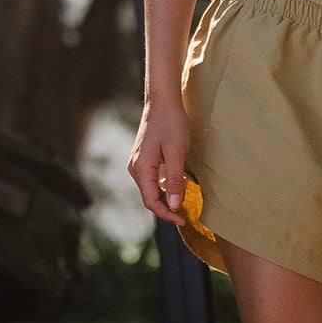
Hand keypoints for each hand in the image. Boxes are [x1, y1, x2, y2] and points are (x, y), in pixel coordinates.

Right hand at [128, 98, 191, 224]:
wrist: (163, 102)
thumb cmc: (171, 124)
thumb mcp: (177, 153)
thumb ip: (175, 181)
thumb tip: (173, 205)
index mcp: (141, 169)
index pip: (150, 201)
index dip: (166, 214)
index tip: (184, 220)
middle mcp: (135, 168)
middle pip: (149, 197)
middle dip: (166, 208)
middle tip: (186, 214)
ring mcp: (138, 163)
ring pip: (150, 189)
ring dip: (166, 197)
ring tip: (184, 200)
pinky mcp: (144, 158)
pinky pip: (152, 180)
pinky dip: (164, 186)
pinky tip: (178, 183)